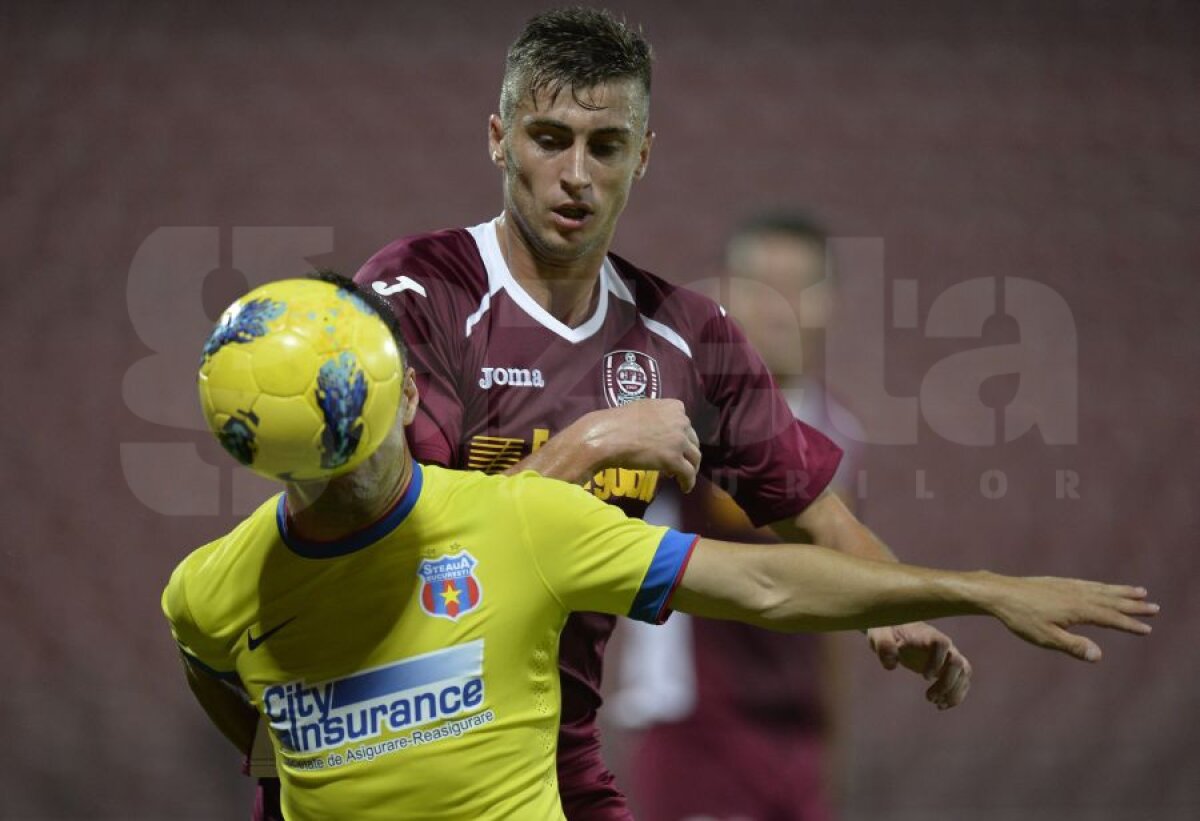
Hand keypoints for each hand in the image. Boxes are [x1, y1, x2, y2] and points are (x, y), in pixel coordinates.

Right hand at [580, 399, 701, 491]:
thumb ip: (656, 416)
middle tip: (680, 461)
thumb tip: (656, 427)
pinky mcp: (674, 460)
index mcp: (674, 407)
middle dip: (687, 452)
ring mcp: (679, 441)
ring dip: (691, 468)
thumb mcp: (643, 409)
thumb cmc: (618, 422)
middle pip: (692, 441)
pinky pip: (688, 474)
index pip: (685, 424)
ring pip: (694, 458)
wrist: (608, 436)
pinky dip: (688, 482)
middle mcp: (681, 421)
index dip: (681, 437)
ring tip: (684, 477)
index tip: (674, 445)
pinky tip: (684, 488)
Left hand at [867, 622, 971, 709]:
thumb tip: (891, 664)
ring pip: (964, 673)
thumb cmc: (886, 630)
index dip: (937, 661)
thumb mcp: (878, 634)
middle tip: (929, 698)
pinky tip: (941, 706)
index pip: (942, 644)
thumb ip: (883, 645)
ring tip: (937, 704)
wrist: (895, 631)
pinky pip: (963, 681)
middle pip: (958, 662)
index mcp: (926, 634)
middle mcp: (943, 645)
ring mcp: (948, 656)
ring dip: (954, 692)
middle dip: (947, 684)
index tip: (924, 677)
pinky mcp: (948, 667)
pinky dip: (956, 695)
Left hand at [984, 574, 1157, 661]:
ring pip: (1101, 589)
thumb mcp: (1045, 637)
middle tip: (1155, 607)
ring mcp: (1068, 586)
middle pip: (1111, 600)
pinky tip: (1103, 587)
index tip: (1148, 628)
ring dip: (1121, 591)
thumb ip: (1073, 646)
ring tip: (1139, 591)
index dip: (1129, 624)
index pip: (1110, 618)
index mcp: (1078, 609)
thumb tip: (1100, 656)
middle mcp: (1077, 594)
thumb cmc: (1021, 618)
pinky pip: (1088, 583)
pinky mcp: (1058, 582)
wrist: (999, 592)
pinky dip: (1102, 585)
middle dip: (1133, 604)